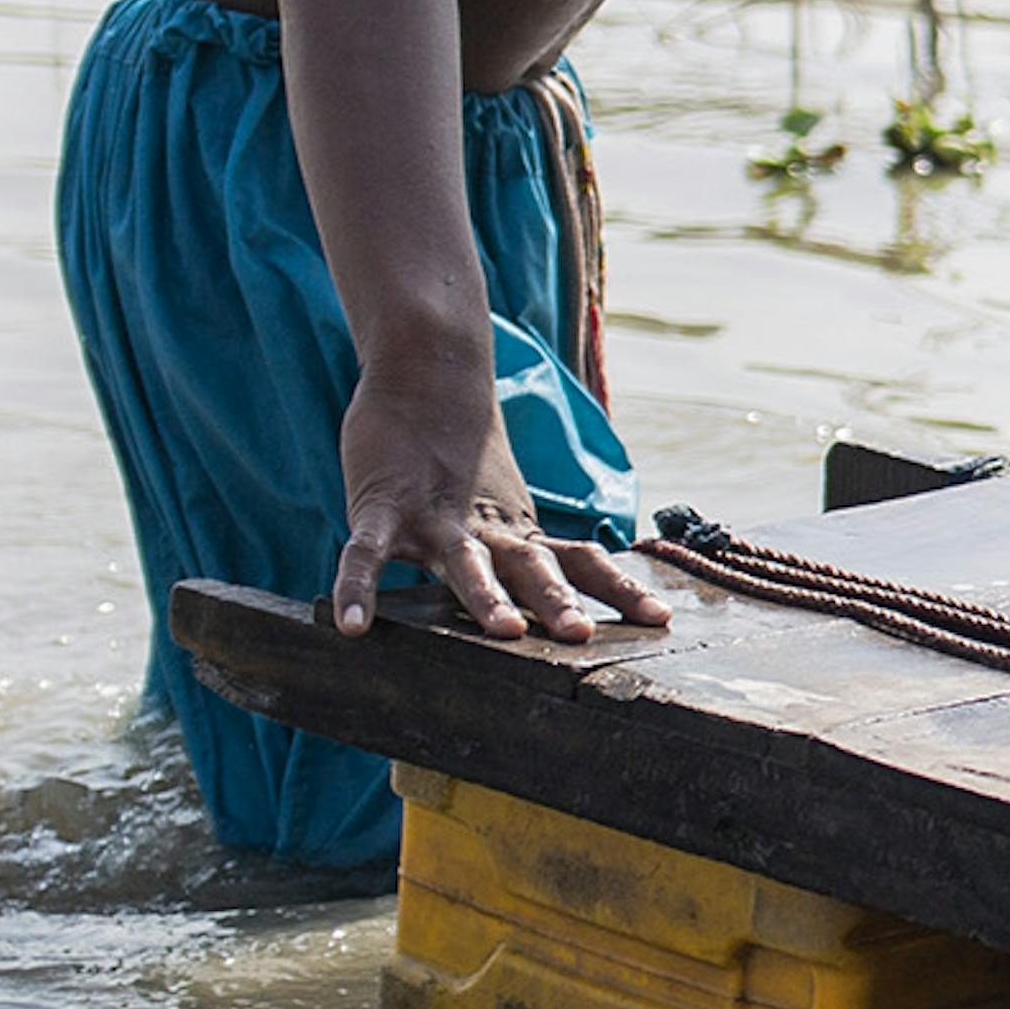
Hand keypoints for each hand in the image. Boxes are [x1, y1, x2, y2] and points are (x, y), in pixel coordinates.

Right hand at [323, 356, 661, 640]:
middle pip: (532, 566)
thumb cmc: (462, 456)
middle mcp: (486, 529)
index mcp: (520, 532)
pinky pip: (365, 555)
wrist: (427, 374)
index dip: (619, 589)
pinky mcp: (381, 509)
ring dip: (487, 596)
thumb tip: (568, 600)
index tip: (659, 619)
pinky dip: (355, 588)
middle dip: (557, 600)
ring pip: (465, 562)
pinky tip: (350, 625)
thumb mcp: (502, 508)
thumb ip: (525, 553)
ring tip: (505, 632)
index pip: (581, 563)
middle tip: (582, 635)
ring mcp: (432, 519)